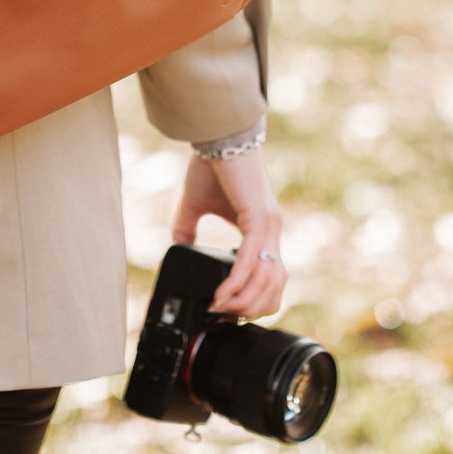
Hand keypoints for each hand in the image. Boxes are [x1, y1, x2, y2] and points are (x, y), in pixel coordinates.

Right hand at [172, 149, 285, 318]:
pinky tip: (222, 294)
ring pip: (266, 278)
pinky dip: (237, 282)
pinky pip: (250, 261)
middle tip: (226, 316)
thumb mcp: (196, 203)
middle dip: (252, 307)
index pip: (272, 275)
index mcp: (263, 228)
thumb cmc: (211, 165)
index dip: (257, 297)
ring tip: (221, 309)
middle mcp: (271, 230)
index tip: (232, 309)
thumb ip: (188, 227)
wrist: (217, 137)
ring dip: (244, 301)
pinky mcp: (259, 219)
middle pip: (275, 284)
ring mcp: (268, 226)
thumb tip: (177, 247)